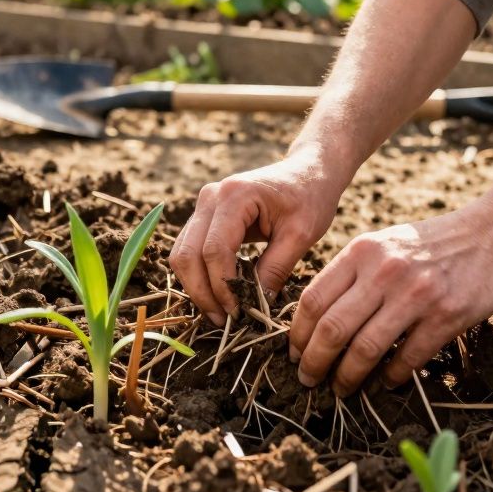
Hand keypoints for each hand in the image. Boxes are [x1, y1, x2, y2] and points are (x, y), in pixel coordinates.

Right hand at [171, 153, 340, 326]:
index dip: (222, 286)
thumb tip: (254, 307)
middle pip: (187, 254)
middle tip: (224, 320)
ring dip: (197, 287)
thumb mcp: (301, 234)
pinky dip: (199, 275)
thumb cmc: (310, 197)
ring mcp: (203, 204)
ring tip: (221, 312)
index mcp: (234, 196)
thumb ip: (276, 268)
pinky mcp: (204, 215)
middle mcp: (210, 197)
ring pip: (181, 254)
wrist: (308, 171)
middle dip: (202, 292)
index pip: (214, 250)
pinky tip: (221, 294)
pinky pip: (189, 249)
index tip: (239, 312)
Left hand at [287, 200, 492, 395]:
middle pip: (332, 329)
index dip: (298, 334)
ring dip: (348, 377)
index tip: (294, 353)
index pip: (313, 299)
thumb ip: (350, 273)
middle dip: (314, 362)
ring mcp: (416, 295)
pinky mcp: (446, 316)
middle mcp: (384, 271)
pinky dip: (391, 377)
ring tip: (341, 388)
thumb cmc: (430, 244)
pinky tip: (385, 382)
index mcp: (361, 251)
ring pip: (365, 349)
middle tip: (308, 379)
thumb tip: (314, 319)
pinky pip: (407, 359)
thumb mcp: (383, 244)